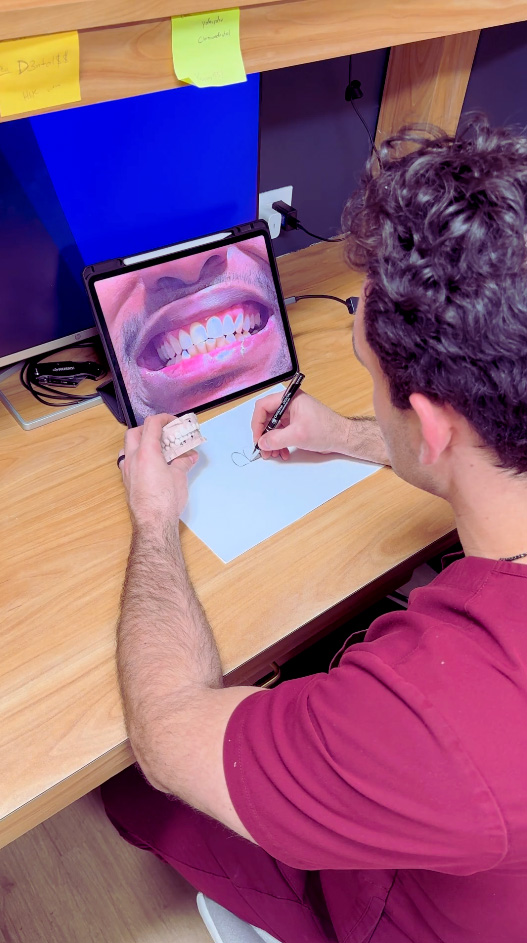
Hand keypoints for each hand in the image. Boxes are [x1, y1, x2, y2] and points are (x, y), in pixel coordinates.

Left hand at [118, 414, 197, 528]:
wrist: (152, 523)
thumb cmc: (166, 500)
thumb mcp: (179, 477)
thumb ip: (183, 462)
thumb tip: (189, 457)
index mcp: (147, 452)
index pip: (152, 424)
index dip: (164, 419)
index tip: (173, 422)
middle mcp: (133, 458)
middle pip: (134, 432)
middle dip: (148, 428)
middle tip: (162, 434)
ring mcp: (127, 470)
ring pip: (127, 447)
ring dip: (139, 442)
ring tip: (155, 448)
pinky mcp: (126, 482)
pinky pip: (127, 462)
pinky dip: (137, 457)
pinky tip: (149, 465)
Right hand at [251, 390, 349, 459]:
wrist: (343, 438)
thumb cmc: (326, 430)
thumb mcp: (297, 435)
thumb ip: (276, 439)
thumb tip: (262, 443)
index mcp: (290, 398)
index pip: (263, 406)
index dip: (257, 423)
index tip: (258, 437)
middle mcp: (290, 404)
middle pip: (267, 418)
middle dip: (265, 435)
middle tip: (263, 449)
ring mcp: (294, 414)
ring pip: (274, 427)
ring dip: (272, 442)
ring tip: (274, 454)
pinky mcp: (297, 423)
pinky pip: (282, 432)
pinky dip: (280, 443)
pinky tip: (283, 452)